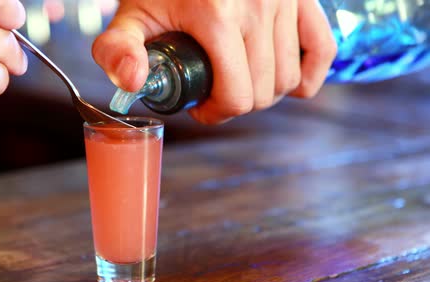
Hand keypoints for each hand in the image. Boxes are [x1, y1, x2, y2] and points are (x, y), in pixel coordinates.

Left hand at [92, 0, 336, 123]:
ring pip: (290, 77)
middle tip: (214, 95)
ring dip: (265, 92)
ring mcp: (283, 0)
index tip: (199, 107)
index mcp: (216, 15)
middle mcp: (257, 6)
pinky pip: (322, 47)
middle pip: (264, 92)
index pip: (236, 95)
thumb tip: (133, 84)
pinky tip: (289, 83)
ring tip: (238, 82)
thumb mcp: (129, 16)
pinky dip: (308, 74)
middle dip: (237, 104)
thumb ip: (117, 50)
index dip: (216, 113)